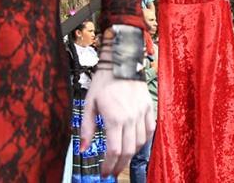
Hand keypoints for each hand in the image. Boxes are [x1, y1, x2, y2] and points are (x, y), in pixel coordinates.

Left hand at [82, 50, 155, 177]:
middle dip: (119, 165)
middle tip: (112, 171)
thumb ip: (88, 128)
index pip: (114, 151)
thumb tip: (84, 149)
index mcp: (115, 118)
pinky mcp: (148, 107)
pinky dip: (144, 141)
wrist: (122, 61)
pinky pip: (149, 130)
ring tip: (122, 159)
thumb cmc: (103, 82)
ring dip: (130, 155)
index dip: (109, 165)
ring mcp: (142, 113)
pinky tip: (137, 145)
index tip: (104, 173)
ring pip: (140, 143)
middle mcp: (130, 118)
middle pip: (128, 151)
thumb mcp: (90, 104)